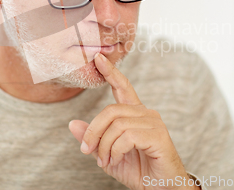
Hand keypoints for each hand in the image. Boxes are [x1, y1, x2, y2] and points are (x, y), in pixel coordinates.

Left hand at [69, 53, 197, 189]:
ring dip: (104, 146)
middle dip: (94, 131)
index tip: (98, 58)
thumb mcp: (108, 155)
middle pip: (111, 110)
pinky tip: (115, 160)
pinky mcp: (158, 135)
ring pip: (117, 125)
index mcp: (135, 114)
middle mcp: (146, 114)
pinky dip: (115, 150)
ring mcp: (153, 123)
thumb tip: (73, 124)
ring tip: (105, 161)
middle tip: (87, 151)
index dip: (111, 72)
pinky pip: (127, 136)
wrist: (160, 189)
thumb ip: (93, 139)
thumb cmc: (139, 170)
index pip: (123, 87)